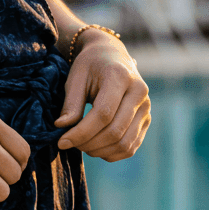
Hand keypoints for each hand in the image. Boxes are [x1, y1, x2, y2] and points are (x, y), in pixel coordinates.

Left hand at [53, 32, 150, 160]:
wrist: (112, 55)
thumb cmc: (90, 66)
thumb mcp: (76, 78)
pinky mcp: (146, 120)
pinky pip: (130, 147)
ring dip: (99, 151)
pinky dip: (111, 154)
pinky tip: (95, 147)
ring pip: (124, 143)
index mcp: (121, 76)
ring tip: (80, 145)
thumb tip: (62, 127)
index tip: (62, 141)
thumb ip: (71, 103)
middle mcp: (139, 92)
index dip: (81, 132)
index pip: (103, 114)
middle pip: (115, 131)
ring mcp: (146, 108)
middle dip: (88, 143)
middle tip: (68, 143)